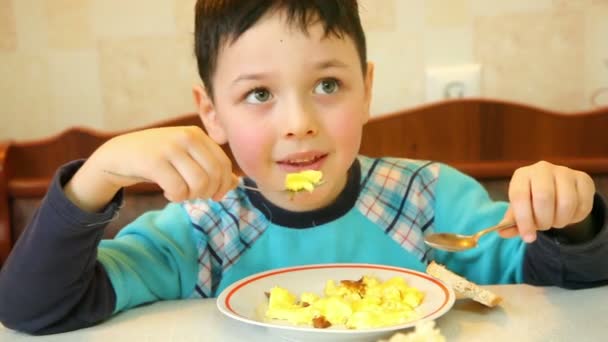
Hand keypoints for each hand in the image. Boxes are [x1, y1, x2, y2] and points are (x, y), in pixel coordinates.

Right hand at [65, 126, 236, 211]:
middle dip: (207, 193)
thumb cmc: (159, 158)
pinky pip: (178, 189)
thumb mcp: (187, 157)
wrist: (120, 154)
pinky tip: (167, 192)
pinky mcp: (154, 162)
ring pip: (198, 184)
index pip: (223, 164)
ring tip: (179, 192)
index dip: (223, 185)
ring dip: (190, 196)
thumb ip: (211, 167)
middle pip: (214, 176)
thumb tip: (236, 183)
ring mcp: (170, 148)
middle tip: (193, 195)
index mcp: (197, 135)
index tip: (214, 195)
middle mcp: (186, 137)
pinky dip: (175, 197)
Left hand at [499, 161, 595, 242]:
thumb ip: (511, 222)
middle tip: (543, 227)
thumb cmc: (532, 201)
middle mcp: (542, 169)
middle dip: (544, 220)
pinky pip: (583, 204)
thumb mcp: (519, 210)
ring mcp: (564, 172)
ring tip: (555, 221)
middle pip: (544, 198)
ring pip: (566, 202)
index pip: (519, 196)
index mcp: (522, 175)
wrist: (557, 190)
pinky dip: (576, 218)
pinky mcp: (583, 179)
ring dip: (561, 220)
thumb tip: (502, 232)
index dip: (524, 220)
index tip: (528, 237)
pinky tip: (569, 215)